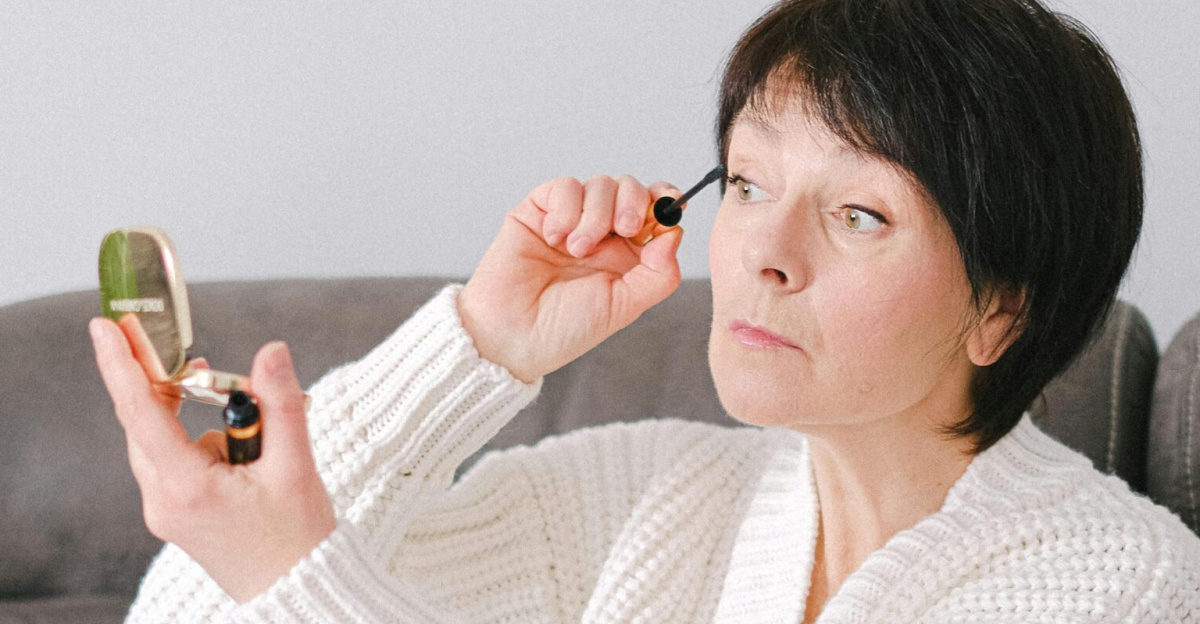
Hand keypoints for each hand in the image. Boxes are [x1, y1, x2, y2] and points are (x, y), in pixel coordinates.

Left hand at [89, 314, 336, 603]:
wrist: (297, 590)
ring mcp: (165, 508)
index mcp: (188, 487)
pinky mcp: (175, 511)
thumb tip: (271, 352)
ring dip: (192, 414)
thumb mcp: (297, 466)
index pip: (143, 413)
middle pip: (147, 421)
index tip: (106, 326)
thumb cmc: (298, 538)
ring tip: (248, 422)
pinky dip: (199, 438)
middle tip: (191, 352)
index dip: (122, 365)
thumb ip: (280, 404)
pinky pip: (174, 458)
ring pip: (161, 438)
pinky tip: (240, 445)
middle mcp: (164, 499)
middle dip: (168, 383)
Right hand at [458, 175, 683, 382]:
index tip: (669, 205)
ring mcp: (570, 219)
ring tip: (577, 250)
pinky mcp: (539, 211)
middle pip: (630, 188)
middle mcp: (601, 233)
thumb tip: (675, 233)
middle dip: (633, 202)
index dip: (665, 200)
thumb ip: (658, 273)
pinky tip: (555, 238)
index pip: (654, 211)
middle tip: (624, 228)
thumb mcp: (625, 306)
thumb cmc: (566, 329)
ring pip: (600, 184)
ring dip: (595, 215)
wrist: (514, 335)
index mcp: (626, 254)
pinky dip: (566, 210)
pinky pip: (564, 187)